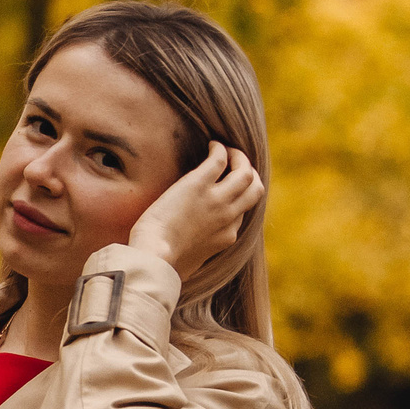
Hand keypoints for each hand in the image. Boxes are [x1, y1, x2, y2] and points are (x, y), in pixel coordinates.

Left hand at [127, 140, 263, 282]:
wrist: (154, 257)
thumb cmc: (163, 264)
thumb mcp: (190, 263)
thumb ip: (197, 253)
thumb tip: (187, 258)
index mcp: (227, 236)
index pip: (244, 211)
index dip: (238, 196)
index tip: (226, 188)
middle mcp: (228, 216)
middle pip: (255, 189)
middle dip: (249, 173)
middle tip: (236, 164)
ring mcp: (217, 200)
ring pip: (245, 172)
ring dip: (239, 157)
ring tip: (227, 151)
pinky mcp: (199, 185)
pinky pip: (219, 159)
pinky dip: (220, 149)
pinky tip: (212, 145)